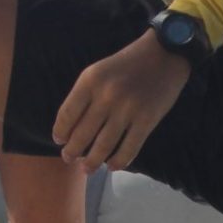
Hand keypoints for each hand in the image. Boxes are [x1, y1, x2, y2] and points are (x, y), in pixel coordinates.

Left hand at [52, 32, 191, 172]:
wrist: (164, 54)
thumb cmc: (126, 63)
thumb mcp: (98, 71)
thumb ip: (85, 95)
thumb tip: (70, 126)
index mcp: (90, 81)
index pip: (67, 114)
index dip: (60, 131)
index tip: (59, 140)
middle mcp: (106, 96)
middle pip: (83, 133)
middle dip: (73, 150)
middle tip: (68, 158)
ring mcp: (127, 110)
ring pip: (104, 145)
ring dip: (93, 161)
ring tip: (87, 168)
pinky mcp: (147, 121)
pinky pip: (129, 148)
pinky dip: (119, 161)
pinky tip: (112, 166)